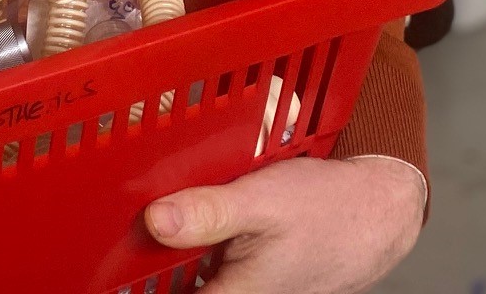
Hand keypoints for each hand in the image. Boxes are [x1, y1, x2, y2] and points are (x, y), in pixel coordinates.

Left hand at [143, 155, 424, 292]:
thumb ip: (208, 213)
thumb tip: (155, 221)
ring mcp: (248, 290)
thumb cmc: (327, 210)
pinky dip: (202, 244)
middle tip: (134, 233)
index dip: (136, 281)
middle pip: (181, 282)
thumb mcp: (261, 201)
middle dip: (157, 260)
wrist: (379, 211)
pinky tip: (199, 213)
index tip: (106, 266)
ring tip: (169, 214)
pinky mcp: (253, 277)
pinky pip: (214, 266)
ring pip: (198, 273)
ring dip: (180, 251)